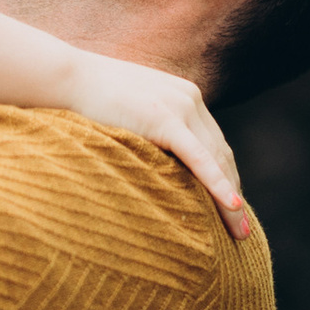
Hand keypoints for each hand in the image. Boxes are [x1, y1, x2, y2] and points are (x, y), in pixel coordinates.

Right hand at [65, 50, 252, 238]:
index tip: (231, 208)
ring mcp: (180, 106)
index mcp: (184, 97)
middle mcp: (190, 99)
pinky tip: (233, 206)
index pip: (213, 144)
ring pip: (216, 160)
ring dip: (230, 198)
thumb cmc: (88, 99)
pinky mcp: (165, 118)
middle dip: (234, 193)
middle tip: (241, 230)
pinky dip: (218, 183)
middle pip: (221, 154)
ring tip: (239, 232)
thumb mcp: (129, 112)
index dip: (225, 178)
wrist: (67, 77)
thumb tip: (149, 160)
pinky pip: (199, 158)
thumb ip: (148, 130)